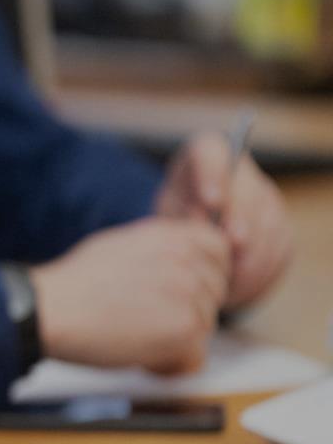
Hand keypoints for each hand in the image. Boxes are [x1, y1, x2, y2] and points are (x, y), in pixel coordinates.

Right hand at [31, 217, 230, 374]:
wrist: (52, 308)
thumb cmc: (74, 284)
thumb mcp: (122, 246)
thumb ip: (159, 250)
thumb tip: (180, 264)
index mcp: (172, 235)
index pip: (220, 252)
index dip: (203, 275)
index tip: (182, 292)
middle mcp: (187, 258)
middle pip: (215, 294)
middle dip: (188, 312)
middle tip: (147, 321)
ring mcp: (191, 293)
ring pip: (205, 328)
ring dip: (175, 340)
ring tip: (134, 337)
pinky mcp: (186, 329)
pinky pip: (195, 358)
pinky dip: (168, 365)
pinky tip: (138, 355)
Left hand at [155, 132, 293, 307]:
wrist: (185, 239)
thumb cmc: (168, 222)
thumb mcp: (163, 217)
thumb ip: (179, 219)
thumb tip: (203, 228)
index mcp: (204, 155)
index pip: (211, 153)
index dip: (214, 175)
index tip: (210, 201)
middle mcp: (241, 173)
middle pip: (249, 192)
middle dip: (242, 220)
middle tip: (231, 247)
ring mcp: (266, 200)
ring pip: (269, 224)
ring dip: (252, 254)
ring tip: (228, 279)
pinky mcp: (279, 230)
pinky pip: (279, 250)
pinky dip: (261, 273)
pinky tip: (241, 291)